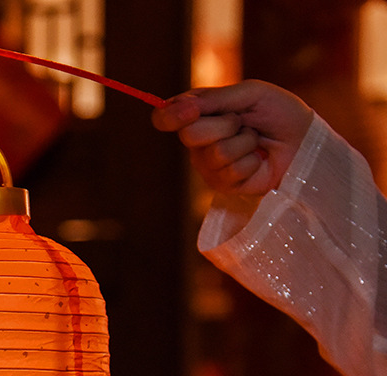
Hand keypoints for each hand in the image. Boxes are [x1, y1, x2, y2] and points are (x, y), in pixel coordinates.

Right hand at [151, 80, 313, 195]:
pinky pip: (230, 171)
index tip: (191, 111)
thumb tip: (176, 106)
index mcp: (199, 115)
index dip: (172, 115)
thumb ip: (215, 99)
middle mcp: (198, 142)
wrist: (304, 142)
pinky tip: (258, 161)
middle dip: (225, 125)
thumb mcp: (250, 94)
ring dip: (244, 143)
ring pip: (215, 153)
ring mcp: (207, 166)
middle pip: (190, 134)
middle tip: (243, 123)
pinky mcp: (221, 185)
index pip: (165, 117)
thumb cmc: (280, 113)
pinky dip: (251, 162)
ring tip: (255, 142)